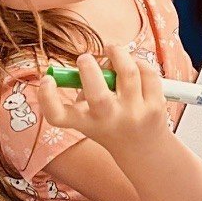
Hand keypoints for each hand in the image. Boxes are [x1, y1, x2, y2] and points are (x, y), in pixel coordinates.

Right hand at [36, 45, 170, 163]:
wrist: (144, 150)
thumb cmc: (110, 124)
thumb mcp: (89, 116)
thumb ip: (83, 92)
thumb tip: (91, 63)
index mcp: (85, 123)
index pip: (57, 116)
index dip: (46, 97)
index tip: (46, 79)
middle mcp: (108, 120)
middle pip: (97, 94)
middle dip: (89, 67)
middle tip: (86, 58)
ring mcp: (134, 114)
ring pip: (128, 72)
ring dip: (117, 53)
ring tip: (112, 50)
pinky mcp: (155, 106)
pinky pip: (147, 72)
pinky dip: (138, 62)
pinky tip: (134, 64)